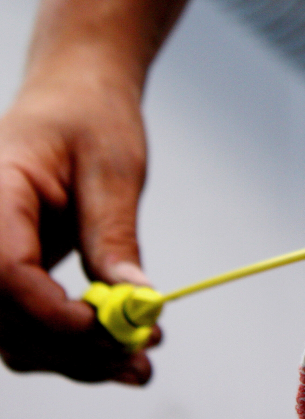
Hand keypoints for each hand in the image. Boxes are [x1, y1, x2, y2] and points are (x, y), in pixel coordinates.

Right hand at [0, 60, 156, 382]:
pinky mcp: (15, 273)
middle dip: (74, 346)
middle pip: (7, 317)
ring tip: (139, 360)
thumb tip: (135, 299)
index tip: (106, 326)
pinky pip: (33, 322)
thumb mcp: (113, 167)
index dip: (49, 311)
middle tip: (139, 356)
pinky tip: (122, 348)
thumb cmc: (91, 115)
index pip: (2, 270)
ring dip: (77, 356)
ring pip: (17, 334)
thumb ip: (114, 233)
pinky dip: (74, 342)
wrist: (78, 95)